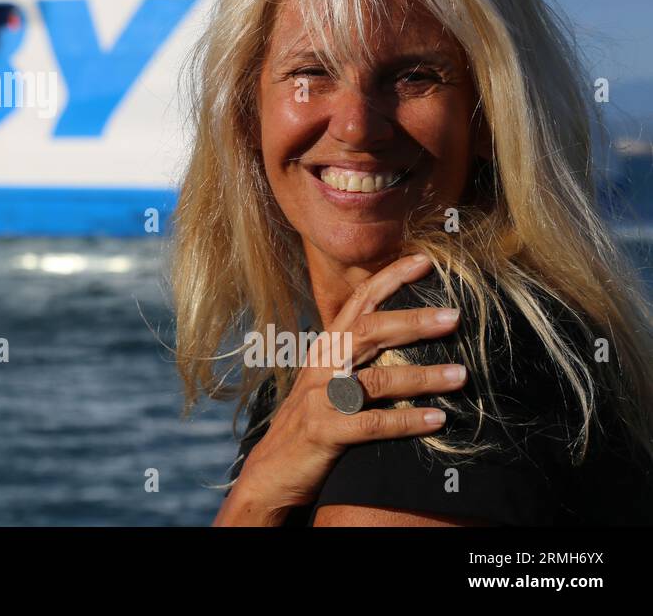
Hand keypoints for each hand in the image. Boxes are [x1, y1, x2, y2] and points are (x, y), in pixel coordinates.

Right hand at [214, 254, 465, 525]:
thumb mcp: (327, 382)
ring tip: (461, 375)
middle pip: (369, 332)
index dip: (389, 279)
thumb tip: (404, 337)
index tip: (424, 261)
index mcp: (325, 349)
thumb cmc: (310, 423)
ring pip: (376, 378)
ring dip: (423, 375)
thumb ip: (355, 359)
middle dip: (413, 321)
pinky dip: (408, 420)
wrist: (271, 471)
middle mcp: (321, 367)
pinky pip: (372, 423)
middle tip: (454, 316)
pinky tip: (437, 419)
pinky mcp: (325, 432)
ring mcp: (320, 399)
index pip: (358, 303)